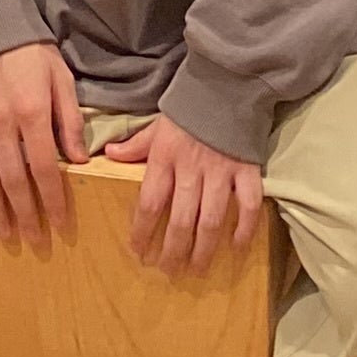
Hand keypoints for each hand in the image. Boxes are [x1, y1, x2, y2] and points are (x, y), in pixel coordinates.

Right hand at [0, 40, 84, 247]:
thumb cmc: (32, 54)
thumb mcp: (60, 80)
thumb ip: (68, 120)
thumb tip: (79, 160)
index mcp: (31, 114)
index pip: (44, 168)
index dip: (52, 199)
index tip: (59, 224)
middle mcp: (1, 124)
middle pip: (13, 180)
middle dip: (25, 214)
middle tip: (33, 241)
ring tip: (5, 235)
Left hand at [102, 114, 263, 277]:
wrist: (227, 85)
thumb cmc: (187, 109)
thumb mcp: (156, 126)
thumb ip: (135, 145)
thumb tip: (108, 156)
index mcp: (165, 159)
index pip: (150, 203)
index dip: (143, 230)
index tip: (139, 252)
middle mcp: (192, 170)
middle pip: (180, 220)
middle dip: (172, 250)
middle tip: (168, 271)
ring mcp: (222, 173)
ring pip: (211, 220)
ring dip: (203, 249)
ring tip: (197, 269)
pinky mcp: (248, 171)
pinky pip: (248, 206)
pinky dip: (244, 229)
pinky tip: (236, 247)